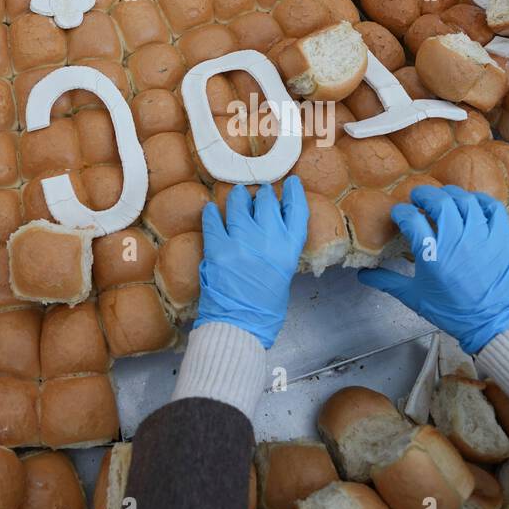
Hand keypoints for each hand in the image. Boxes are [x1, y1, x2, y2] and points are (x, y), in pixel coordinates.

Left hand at [195, 176, 308, 349]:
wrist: (240, 325)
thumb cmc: (266, 310)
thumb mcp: (284, 276)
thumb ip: (280, 251)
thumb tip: (271, 232)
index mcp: (289, 249)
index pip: (297, 209)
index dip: (293, 192)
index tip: (290, 183)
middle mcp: (268, 239)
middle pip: (267, 201)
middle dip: (263, 195)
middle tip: (259, 193)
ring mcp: (241, 240)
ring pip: (238, 204)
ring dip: (238, 198)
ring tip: (237, 195)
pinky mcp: (218, 247)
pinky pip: (213, 220)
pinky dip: (211, 213)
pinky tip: (211, 210)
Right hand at [358, 185, 508, 354]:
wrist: (493, 323)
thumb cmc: (452, 312)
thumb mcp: (415, 298)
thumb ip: (388, 281)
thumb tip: (364, 274)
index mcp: (432, 254)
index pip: (411, 219)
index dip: (401, 212)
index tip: (399, 213)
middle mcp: (456, 239)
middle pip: (439, 201)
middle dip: (425, 195)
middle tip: (418, 197)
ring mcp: (481, 235)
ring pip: (465, 200)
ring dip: (450, 194)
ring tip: (443, 197)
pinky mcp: (501, 236)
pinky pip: (492, 207)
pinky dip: (480, 200)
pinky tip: (472, 204)